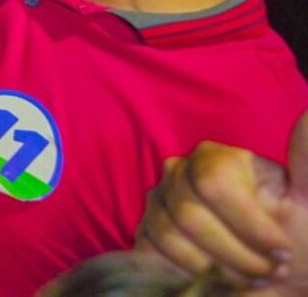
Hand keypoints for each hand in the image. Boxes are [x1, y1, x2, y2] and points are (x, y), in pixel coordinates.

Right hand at [135, 112, 307, 292]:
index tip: (282, 251)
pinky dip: (194, 274)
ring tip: (250, 279)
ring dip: (220, 268)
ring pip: (172, 235)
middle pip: (191, 214)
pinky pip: (156, 251)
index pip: (215, 182)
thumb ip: (306, 158)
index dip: (249, 223)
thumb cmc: (292, 237)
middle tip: (269, 273)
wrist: (270, 277)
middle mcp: (180, 172)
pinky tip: (221, 280)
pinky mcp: (146, 230)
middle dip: (237, 254)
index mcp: (218, 158)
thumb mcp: (306, 200)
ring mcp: (159, 201)